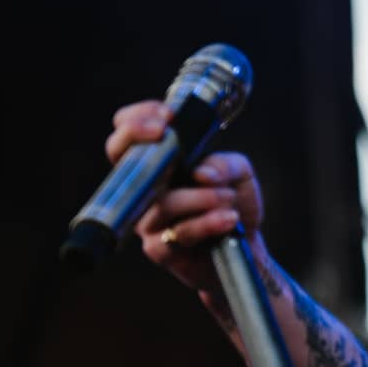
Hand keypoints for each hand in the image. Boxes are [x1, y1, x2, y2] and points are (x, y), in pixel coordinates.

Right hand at [104, 100, 265, 295]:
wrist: (246, 250)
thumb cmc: (234, 205)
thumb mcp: (240, 174)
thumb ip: (224, 164)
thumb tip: (200, 171)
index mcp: (159, 166)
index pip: (129, 136)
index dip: (136, 120)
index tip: (166, 116)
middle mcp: (146, 190)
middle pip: (121, 160)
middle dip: (139, 139)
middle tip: (167, 133)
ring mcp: (148, 220)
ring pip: (161, 201)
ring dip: (200, 197)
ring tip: (229, 198)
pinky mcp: (159, 248)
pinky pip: (177, 232)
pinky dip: (207, 223)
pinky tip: (229, 219)